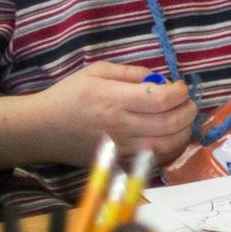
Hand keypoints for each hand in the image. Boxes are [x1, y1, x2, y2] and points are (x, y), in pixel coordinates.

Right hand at [0, 62, 197, 170]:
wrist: (41, 128)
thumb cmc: (69, 95)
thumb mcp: (96, 71)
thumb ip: (130, 72)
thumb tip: (159, 78)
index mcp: (116, 100)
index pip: (163, 99)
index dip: (180, 92)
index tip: (180, 87)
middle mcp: (121, 125)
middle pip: (171, 123)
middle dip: (189, 111)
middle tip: (187, 103)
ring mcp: (121, 147)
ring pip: (167, 145)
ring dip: (184, 132)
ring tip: (183, 119)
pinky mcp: (119, 160)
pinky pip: (154, 160)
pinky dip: (170, 150)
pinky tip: (171, 137)